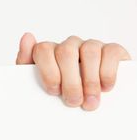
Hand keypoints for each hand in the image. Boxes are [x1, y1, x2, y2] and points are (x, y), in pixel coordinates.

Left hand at [16, 33, 130, 110]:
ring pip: (89, 51)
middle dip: (70, 81)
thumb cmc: (59, 92)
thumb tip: (27, 36)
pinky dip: (107, 72)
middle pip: (66, 52)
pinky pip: (110, 52)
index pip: (43, 50)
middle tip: (73, 101)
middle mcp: (69, 46)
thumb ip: (26, 63)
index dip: (48, 72)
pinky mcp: (112, 50)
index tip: (54, 91)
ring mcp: (90, 46)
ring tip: (90, 101)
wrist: (86, 102)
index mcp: (49, 52)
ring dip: (90, 81)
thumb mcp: (36, 84)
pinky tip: (105, 87)